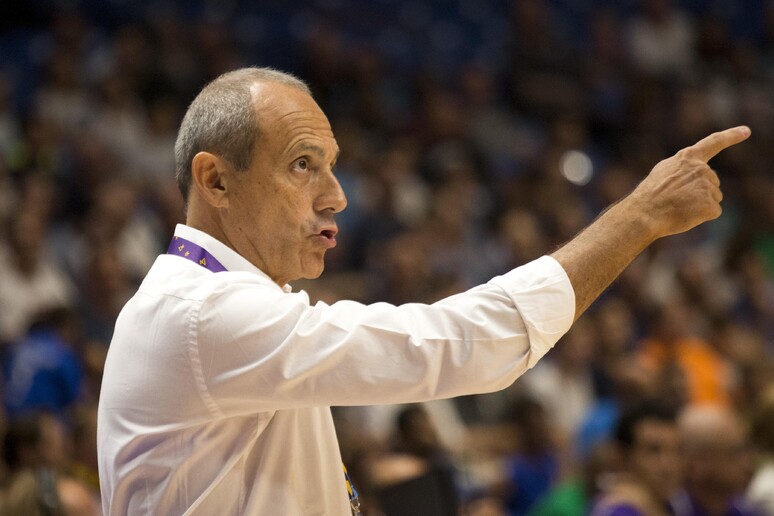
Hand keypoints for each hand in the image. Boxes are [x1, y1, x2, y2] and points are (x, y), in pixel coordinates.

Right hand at [626, 126, 750, 237]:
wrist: (644, 214)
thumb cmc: (650, 196)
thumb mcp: (663, 172)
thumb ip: (683, 167)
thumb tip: (697, 172)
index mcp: (688, 158)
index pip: (713, 143)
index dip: (731, 136)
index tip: (746, 131)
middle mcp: (701, 169)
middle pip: (712, 182)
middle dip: (700, 191)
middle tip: (676, 199)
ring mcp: (707, 186)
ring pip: (714, 197)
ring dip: (700, 204)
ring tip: (678, 206)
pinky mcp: (710, 205)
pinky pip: (713, 212)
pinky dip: (702, 216)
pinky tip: (686, 215)